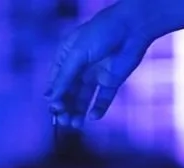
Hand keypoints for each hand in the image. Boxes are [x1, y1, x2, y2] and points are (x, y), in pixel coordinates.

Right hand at [45, 3, 151, 127]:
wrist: (133, 27)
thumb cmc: (101, 33)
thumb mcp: (77, 54)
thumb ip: (64, 77)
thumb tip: (50, 99)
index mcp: (67, 56)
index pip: (56, 81)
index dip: (54, 95)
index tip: (53, 108)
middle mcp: (80, 67)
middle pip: (68, 92)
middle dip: (65, 107)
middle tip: (63, 121)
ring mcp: (96, 75)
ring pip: (83, 98)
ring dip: (77, 111)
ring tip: (74, 124)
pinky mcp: (112, 82)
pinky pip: (102, 99)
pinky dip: (97, 109)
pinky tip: (92, 117)